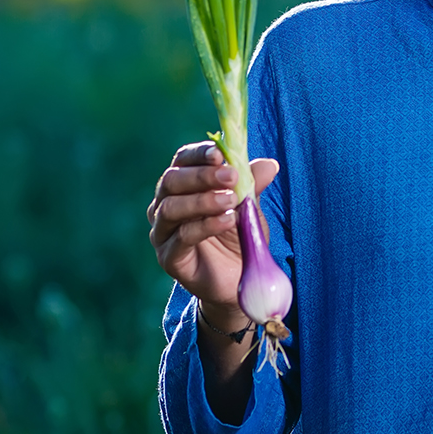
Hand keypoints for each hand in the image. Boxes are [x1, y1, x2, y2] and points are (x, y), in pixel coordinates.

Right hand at [148, 141, 278, 320]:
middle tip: (231, 176)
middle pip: (172, 181)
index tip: (220, 154)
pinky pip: (182, 237)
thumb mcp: (249, 206)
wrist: (239, 279)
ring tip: (231, 201)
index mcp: (182, 186)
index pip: (181, 161)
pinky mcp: (169, 257)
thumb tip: (269, 165)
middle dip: (202, 175)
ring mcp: (163, 232)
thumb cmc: (238, 236)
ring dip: (203, 200)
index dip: (198, 154)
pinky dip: (205, 225)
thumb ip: (251, 185)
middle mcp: (165, 206)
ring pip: (172, 208)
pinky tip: (227, 220)